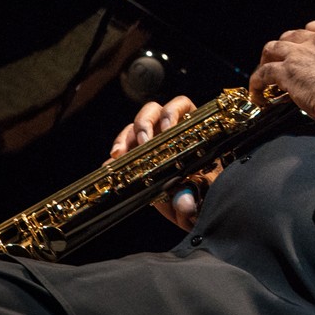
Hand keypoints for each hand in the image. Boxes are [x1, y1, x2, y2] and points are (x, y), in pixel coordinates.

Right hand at [108, 95, 217, 230]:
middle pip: (152, 111)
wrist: (193, 208)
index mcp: (190, 127)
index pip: (181, 105)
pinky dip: (114, 160)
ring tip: (119, 154)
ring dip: (124, 139)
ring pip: (133, 129)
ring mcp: (150, 144)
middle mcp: (168, 131)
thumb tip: (184, 202)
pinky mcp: (136, 160)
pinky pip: (121, 154)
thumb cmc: (205, 190)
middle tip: (144, 143)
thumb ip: (194, 193)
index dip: (172, 111)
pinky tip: (109, 167)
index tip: (168, 129)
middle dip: (144, 123)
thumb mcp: (203, 190)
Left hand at [248, 21, 314, 122]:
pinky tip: (256, 91)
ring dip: (266, 59)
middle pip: (290, 36)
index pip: (314, 27)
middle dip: (283, 47)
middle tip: (280, 60)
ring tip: (263, 70)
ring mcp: (299, 54)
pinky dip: (257, 82)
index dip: (303, 37)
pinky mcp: (286, 70)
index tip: (301, 47)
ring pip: (272, 48)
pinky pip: (263, 72)